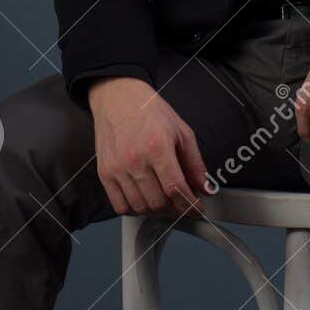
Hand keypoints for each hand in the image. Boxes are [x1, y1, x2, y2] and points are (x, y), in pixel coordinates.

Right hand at [88, 77, 210, 216]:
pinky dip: (134, 210)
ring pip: (140, 207)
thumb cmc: (148, 111)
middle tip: (182, 205)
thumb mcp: (181, 131)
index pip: (175, 188)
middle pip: (158, 202)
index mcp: (157, 146)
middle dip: (175, 209)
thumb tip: (205, 187)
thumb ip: (195, 162)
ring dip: (156, 211)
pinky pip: (119, 205)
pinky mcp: (104, 173)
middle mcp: (134, 159)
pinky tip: (144, 200)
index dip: (190, 206)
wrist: (117, 98)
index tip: (196, 210)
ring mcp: (117, 168)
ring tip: (165, 202)